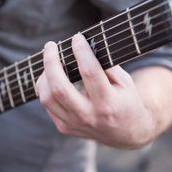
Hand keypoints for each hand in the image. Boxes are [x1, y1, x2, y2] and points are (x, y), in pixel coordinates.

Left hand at [36, 33, 154, 147]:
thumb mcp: (124, 82)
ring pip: (47, 98)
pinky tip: (51, 77)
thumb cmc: (125, 101)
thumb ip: (106, 65)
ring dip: (44, 75)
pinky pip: (47, 105)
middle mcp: (89, 116)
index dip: (81, 51)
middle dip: (51, 62)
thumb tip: (84, 46)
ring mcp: (74, 124)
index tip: (77, 37)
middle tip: (51, 45)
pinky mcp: (64, 128)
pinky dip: (46, 88)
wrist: (126, 133)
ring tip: (50, 61)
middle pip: (59, 87)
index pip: (89, 72)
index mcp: (108, 103)